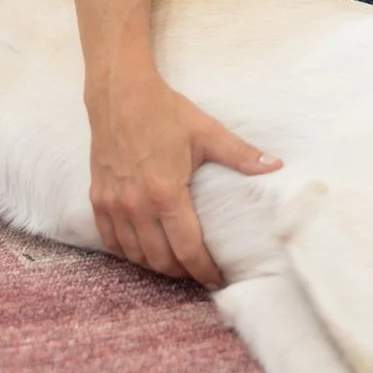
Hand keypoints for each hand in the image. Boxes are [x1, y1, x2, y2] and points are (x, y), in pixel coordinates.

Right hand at [85, 58, 281, 286]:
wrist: (120, 94)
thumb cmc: (165, 111)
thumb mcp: (207, 132)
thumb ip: (241, 154)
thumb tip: (275, 165)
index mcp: (166, 193)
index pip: (187, 249)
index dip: (203, 270)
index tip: (216, 278)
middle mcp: (136, 205)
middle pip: (160, 259)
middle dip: (182, 272)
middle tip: (198, 272)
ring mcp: (113, 204)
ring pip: (134, 255)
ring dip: (155, 265)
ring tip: (175, 264)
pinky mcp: (97, 198)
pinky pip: (110, 240)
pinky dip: (128, 252)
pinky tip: (143, 250)